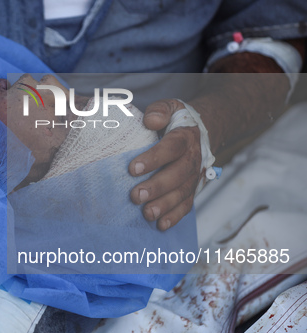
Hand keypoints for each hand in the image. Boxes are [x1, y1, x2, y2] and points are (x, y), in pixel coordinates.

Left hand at [128, 99, 201, 230]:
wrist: (200, 133)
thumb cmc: (176, 121)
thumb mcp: (170, 107)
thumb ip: (160, 111)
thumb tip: (150, 121)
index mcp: (185, 138)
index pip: (172, 148)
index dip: (154, 158)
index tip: (133, 168)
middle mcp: (192, 159)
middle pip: (177, 175)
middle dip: (157, 187)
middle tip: (136, 196)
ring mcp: (193, 177)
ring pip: (182, 194)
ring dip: (164, 205)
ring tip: (147, 214)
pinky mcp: (191, 190)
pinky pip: (186, 206)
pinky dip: (174, 217)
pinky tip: (161, 225)